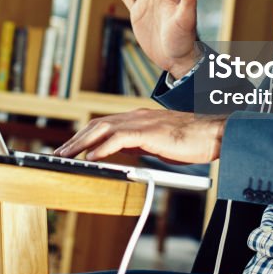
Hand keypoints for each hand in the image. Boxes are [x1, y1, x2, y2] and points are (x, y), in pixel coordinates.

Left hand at [54, 108, 226, 162]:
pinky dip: (103, 147)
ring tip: (67, 157)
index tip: (69, 149)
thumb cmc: (190, 141)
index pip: (103, 125)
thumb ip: (136, 145)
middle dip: (75, 140)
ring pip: (103, 129)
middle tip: (59, 154)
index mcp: (137, 118)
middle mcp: (136, 116)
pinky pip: (120, 138)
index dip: (83, 136)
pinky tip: (92, 157)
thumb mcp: (157, 144)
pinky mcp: (149, 132)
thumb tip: (118, 154)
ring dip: (82, 144)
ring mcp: (142, 122)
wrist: (214, 135)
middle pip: (97, 125)